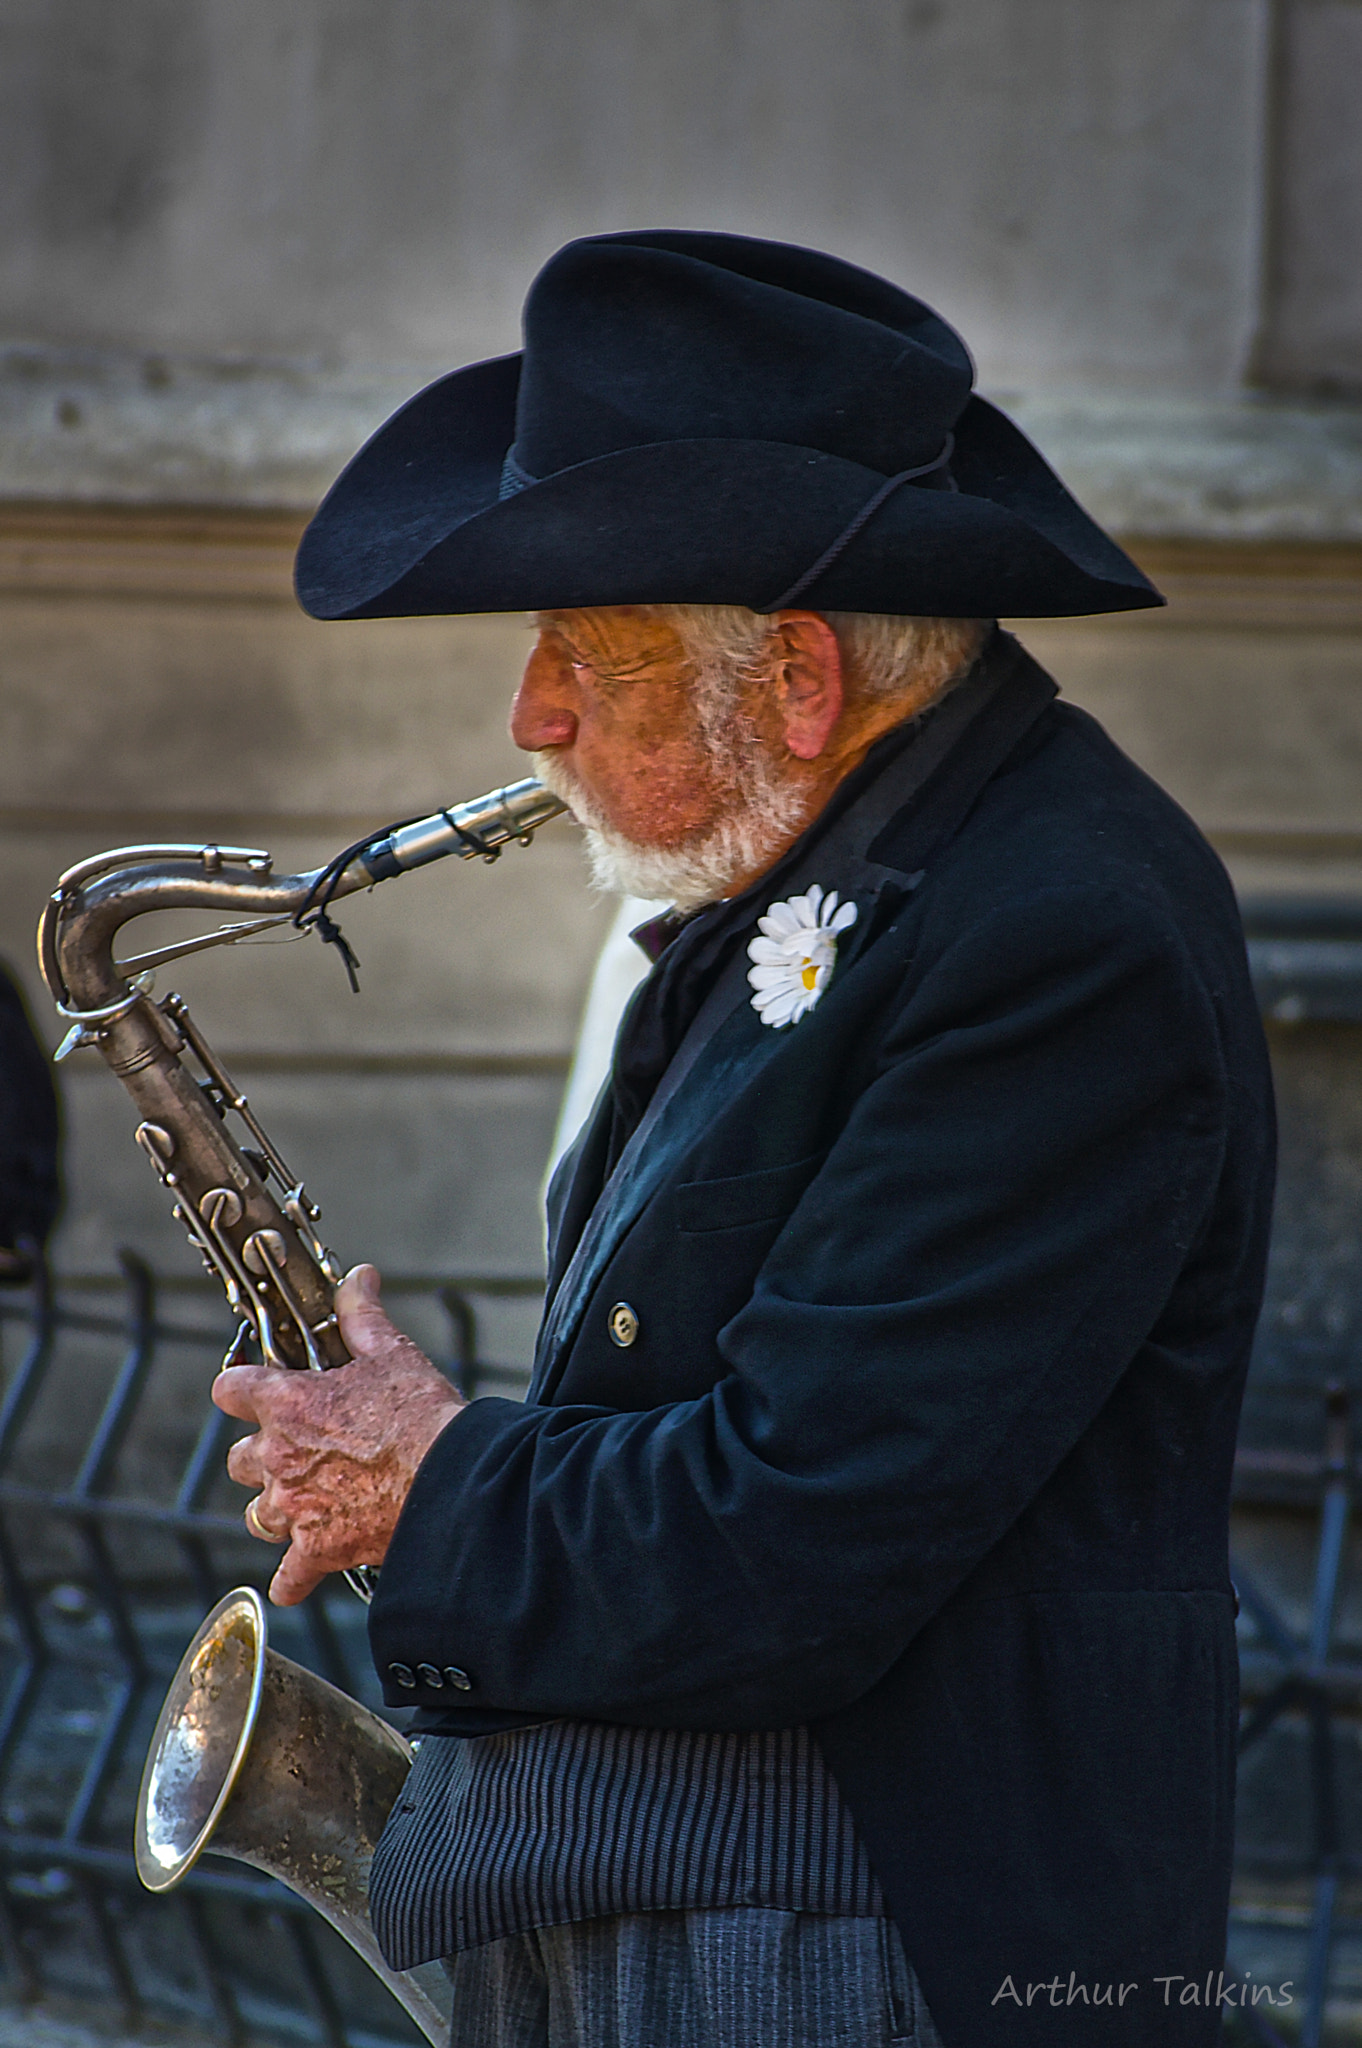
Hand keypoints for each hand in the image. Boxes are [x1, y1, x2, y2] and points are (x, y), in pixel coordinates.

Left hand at [212, 1263, 465, 1604]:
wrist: (452, 1482)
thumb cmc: (421, 1414)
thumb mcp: (392, 1352)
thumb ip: (363, 1315)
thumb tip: (358, 1277)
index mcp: (288, 1404)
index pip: (230, 1389)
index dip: (241, 1388)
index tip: (255, 1390)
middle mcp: (278, 1458)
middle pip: (239, 1460)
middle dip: (262, 1455)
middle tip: (298, 1450)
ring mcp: (294, 1508)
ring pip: (257, 1514)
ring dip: (274, 1507)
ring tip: (303, 1502)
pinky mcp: (318, 1550)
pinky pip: (287, 1578)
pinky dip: (292, 1578)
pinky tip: (300, 1575)